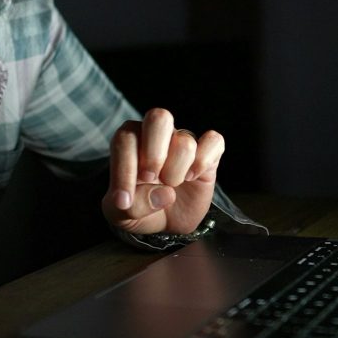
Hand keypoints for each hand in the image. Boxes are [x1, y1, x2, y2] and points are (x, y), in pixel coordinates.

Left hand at [101, 108, 223, 235]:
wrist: (166, 220)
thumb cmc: (139, 207)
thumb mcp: (123, 215)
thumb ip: (133, 207)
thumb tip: (166, 193)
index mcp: (129, 141)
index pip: (126, 140)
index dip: (124, 171)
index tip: (124, 201)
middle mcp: (156, 134)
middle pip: (159, 118)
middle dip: (154, 155)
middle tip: (150, 178)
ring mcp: (183, 140)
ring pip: (185, 142)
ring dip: (176, 172)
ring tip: (170, 184)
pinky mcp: (208, 151)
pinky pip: (214, 141)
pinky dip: (203, 162)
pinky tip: (192, 176)